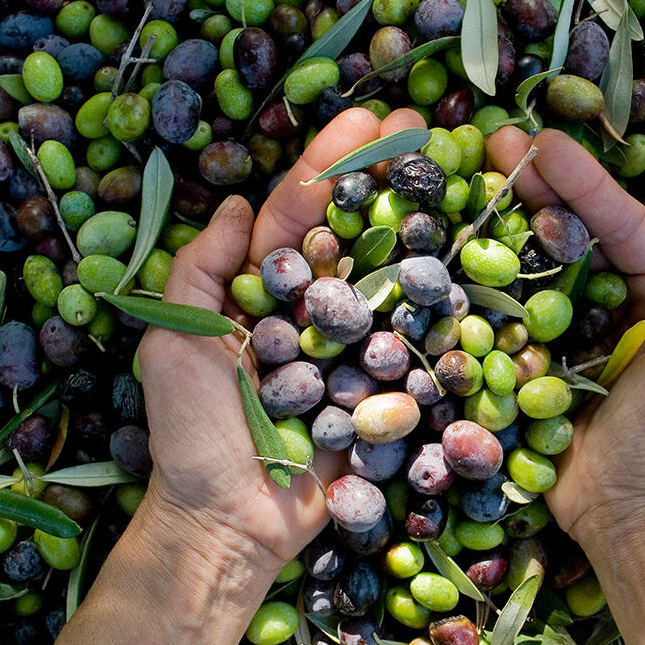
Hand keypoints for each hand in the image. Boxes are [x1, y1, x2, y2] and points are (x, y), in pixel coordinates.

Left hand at [137, 108, 423, 569]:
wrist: (232, 525)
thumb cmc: (194, 435)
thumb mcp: (174, 343)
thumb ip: (199, 271)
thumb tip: (234, 205)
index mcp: (259, 294)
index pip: (297, 215)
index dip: (330, 165)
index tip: (370, 119)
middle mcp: (309, 312)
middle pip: (353, 233)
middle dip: (386, 178)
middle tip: (428, 127)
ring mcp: (350, 350)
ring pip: (390, 280)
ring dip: (422, 227)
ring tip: (458, 177)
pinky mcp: (382, 392)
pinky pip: (414, 345)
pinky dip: (440, 307)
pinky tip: (470, 264)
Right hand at [486, 128, 644, 555]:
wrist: (626, 510)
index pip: (620, 224)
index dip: (584, 182)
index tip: (544, 142)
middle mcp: (613, 303)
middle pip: (570, 233)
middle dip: (534, 186)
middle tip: (493, 141)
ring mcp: (567, 332)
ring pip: (534, 266)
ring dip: (502, 222)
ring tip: (468, 179)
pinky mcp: (530, 362)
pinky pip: (505, 316)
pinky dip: (481, 283)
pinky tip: (452, 247)